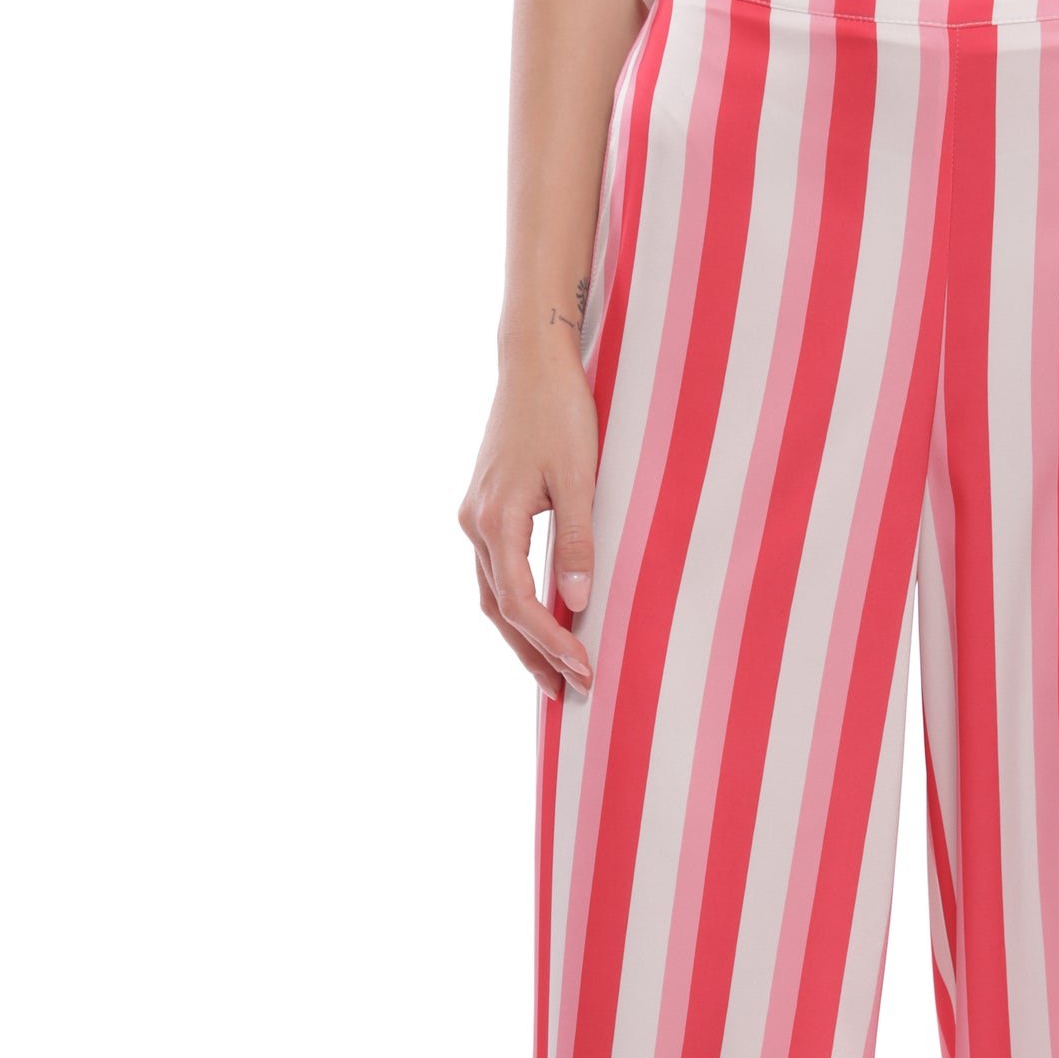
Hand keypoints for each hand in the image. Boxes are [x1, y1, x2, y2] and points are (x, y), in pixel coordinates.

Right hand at [458, 335, 598, 696]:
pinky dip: (515, 605)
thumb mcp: (579, 478)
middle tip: (564, 693)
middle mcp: (475, 523)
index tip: (583, 671)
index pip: (521, 604)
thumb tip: (575, 602)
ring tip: (550, 672)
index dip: (551, 643)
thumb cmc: (560, 413)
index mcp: (495, 520)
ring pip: (493, 594)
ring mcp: (475, 516)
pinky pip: (496, 571)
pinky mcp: (485, 508)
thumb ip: (576, 541)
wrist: (532, 363)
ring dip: (520, 636)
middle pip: (500, 610)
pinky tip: (536, 622)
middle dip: (532, 655)